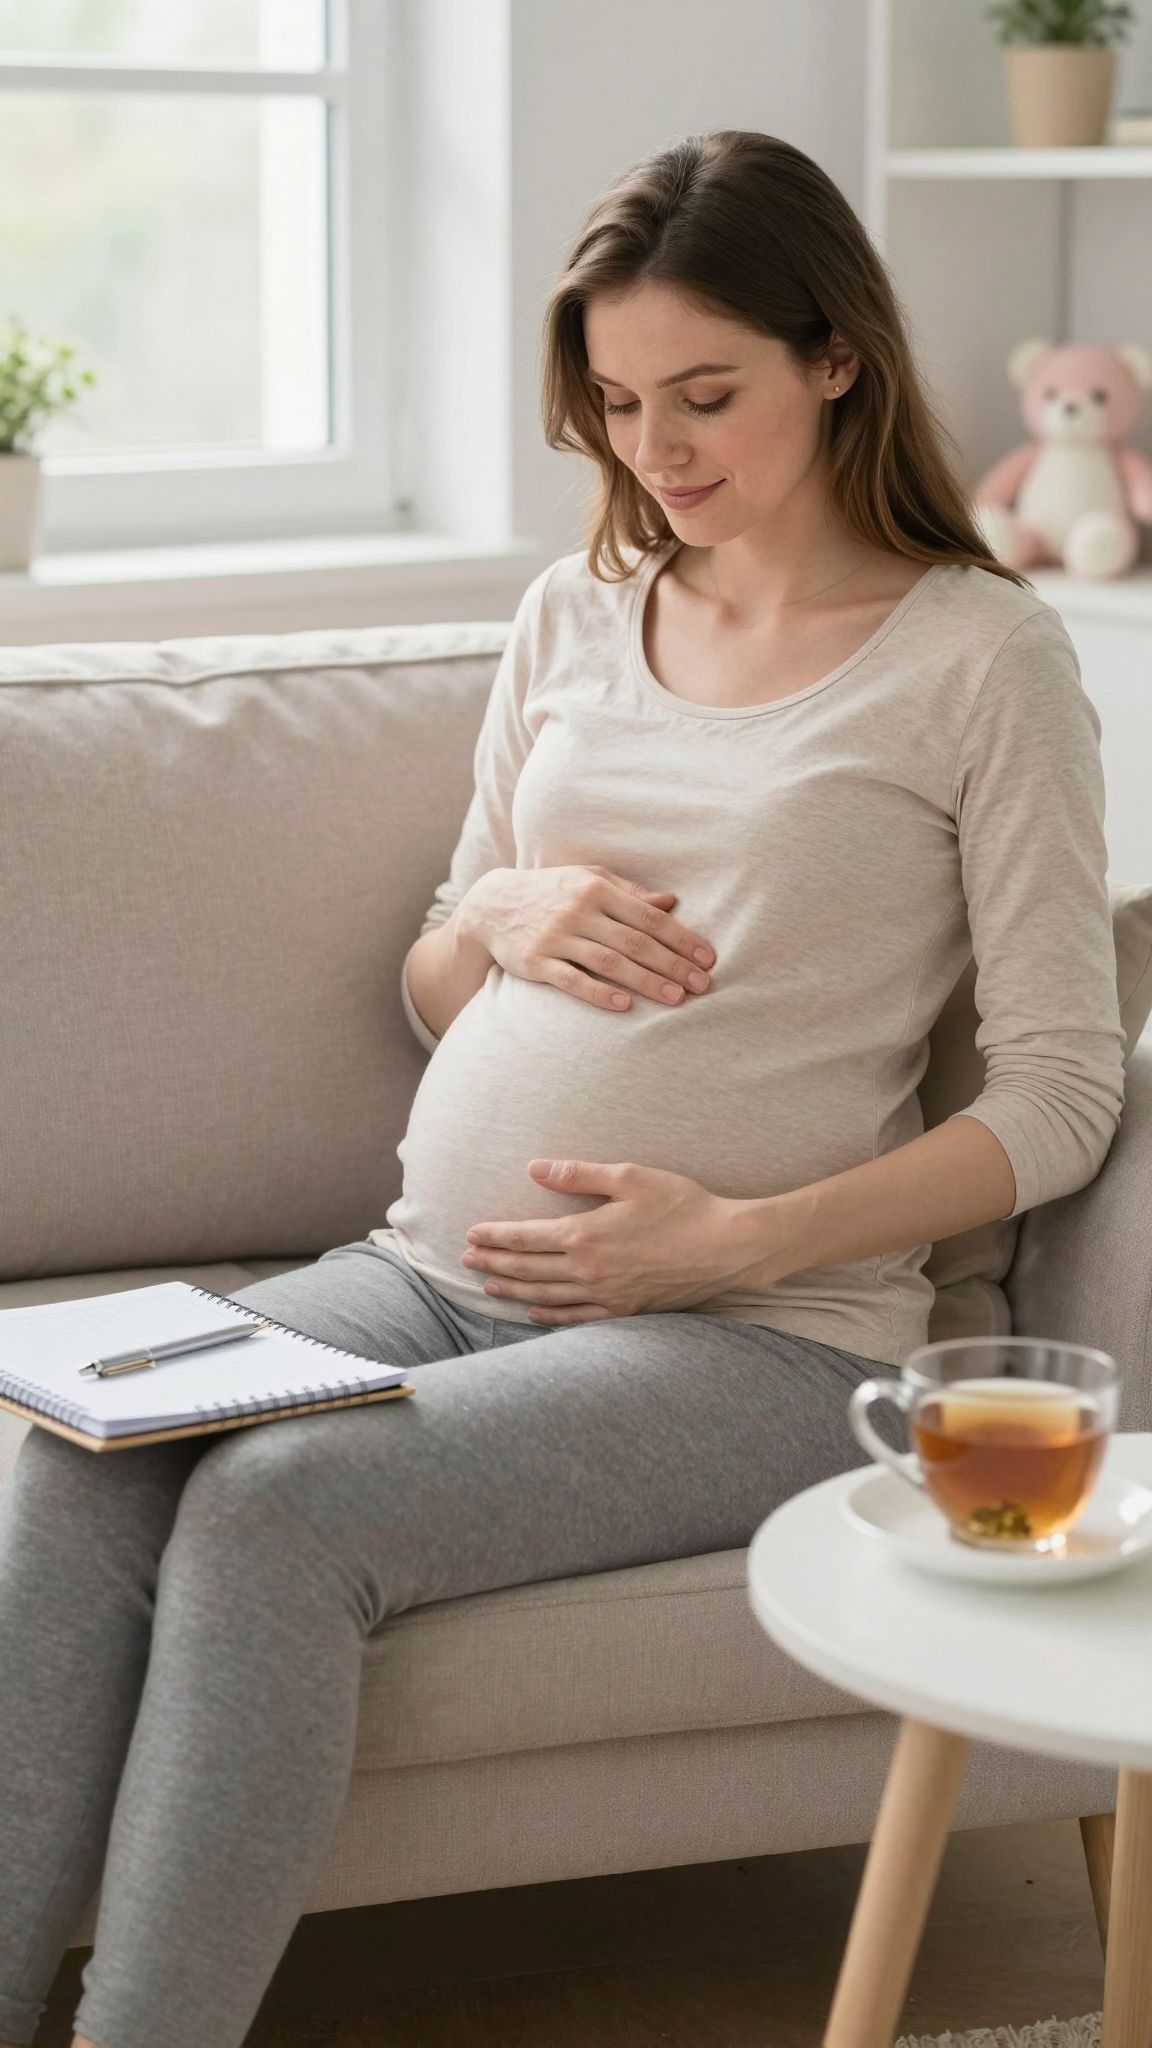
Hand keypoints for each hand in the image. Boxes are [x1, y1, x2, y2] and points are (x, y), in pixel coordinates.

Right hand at [458, 865, 715, 1014]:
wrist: (492, 905)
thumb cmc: (552, 892)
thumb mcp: (588, 879)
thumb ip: (629, 892)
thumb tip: (671, 901)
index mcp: (596, 888)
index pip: (648, 916)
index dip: (681, 938)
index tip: (707, 958)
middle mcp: (578, 911)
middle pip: (635, 941)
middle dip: (672, 964)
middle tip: (702, 984)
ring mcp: (556, 937)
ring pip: (609, 961)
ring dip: (645, 981)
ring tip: (675, 998)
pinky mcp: (536, 962)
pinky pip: (571, 979)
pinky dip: (598, 992)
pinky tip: (624, 1005)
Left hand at [462, 1159, 775, 1322]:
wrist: (726, 1247)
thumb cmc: (682, 1205)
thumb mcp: (630, 1177)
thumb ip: (578, 1175)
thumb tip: (535, 1168)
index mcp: (586, 1234)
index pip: (526, 1236)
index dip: (495, 1235)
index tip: (471, 1233)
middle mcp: (589, 1269)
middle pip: (528, 1267)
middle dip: (494, 1261)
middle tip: (466, 1259)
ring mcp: (606, 1294)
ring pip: (545, 1295)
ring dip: (513, 1288)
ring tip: (488, 1284)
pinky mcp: (625, 1310)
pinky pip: (576, 1317)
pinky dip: (549, 1315)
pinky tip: (532, 1312)